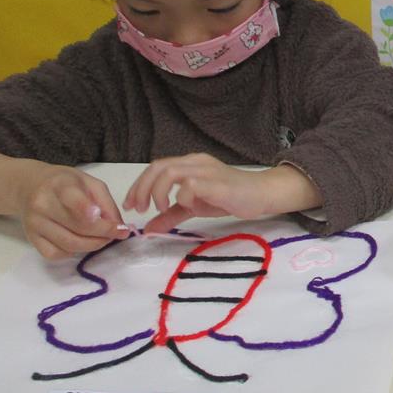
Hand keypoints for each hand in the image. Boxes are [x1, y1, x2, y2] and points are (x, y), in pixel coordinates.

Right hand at [16, 163, 129, 258]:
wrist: (32, 188)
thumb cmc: (67, 184)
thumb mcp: (91, 183)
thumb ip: (106, 203)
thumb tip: (118, 226)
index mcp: (59, 185)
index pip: (73, 200)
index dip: (89, 212)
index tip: (108, 221)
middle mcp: (42, 205)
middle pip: (78, 227)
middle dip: (104, 234)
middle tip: (119, 233)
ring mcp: (35, 224)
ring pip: (69, 244)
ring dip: (93, 245)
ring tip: (105, 238)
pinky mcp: (32, 240)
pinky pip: (57, 254)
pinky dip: (75, 252)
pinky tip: (83, 242)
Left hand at [124, 154, 319, 233]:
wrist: (261, 194)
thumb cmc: (229, 197)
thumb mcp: (194, 207)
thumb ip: (171, 215)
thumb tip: (148, 229)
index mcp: (189, 164)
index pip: (156, 167)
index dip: (138, 185)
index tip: (131, 205)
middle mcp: (196, 162)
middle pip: (158, 167)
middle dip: (142, 188)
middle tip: (140, 208)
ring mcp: (207, 171)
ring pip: (170, 172)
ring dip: (158, 191)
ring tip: (158, 208)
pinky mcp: (217, 184)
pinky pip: (191, 185)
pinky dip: (181, 196)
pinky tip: (185, 206)